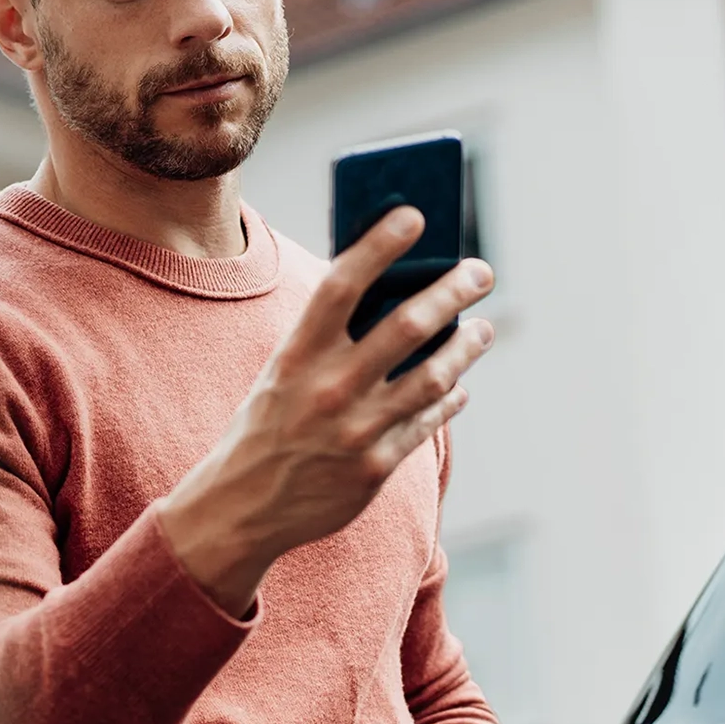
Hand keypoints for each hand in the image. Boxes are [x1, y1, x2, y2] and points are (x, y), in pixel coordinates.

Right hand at [156, 206, 494, 612]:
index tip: (415, 216)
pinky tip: (459, 384)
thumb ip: (329, 337)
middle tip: (481, 272)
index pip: (342, 285)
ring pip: (433, 376)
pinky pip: (428, 422)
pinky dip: (450, 397)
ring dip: (466, 346)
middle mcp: (328, 387)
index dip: (379, 246)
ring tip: (483, 328)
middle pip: (406, 326)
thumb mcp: (283, 371)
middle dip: (452, 292)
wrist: (241, 507)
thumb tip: (396, 290)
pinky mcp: (375, 467)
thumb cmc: (268, 422)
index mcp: (297, 354)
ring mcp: (355, 430)